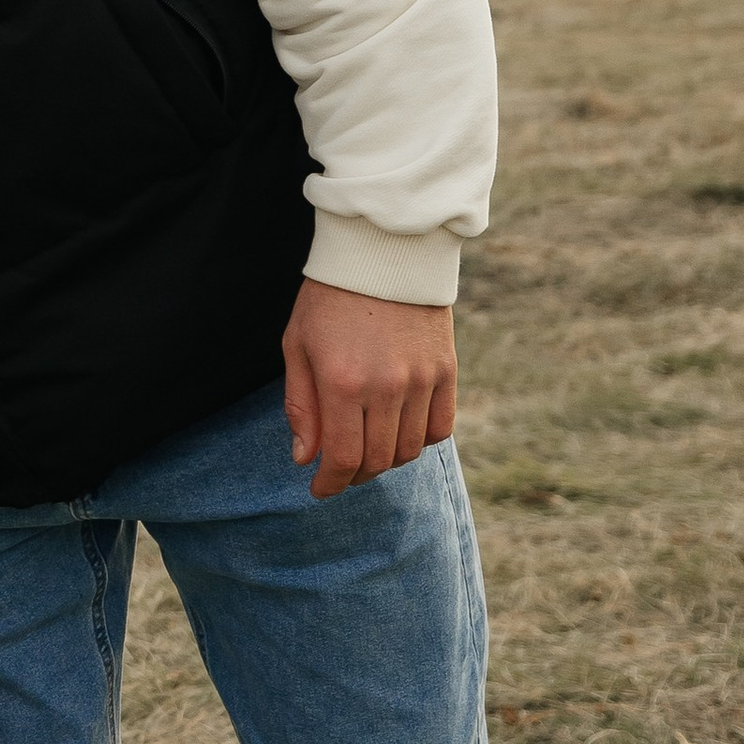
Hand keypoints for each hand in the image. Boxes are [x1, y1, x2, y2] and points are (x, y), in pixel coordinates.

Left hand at [282, 279, 457, 499]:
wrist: (383, 252)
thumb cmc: (329, 298)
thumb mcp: (297, 346)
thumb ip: (301, 405)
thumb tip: (305, 458)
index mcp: (343, 383)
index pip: (343, 458)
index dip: (330, 483)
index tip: (320, 490)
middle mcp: (386, 387)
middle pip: (378, 461)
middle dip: (354, 475)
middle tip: (340, 472)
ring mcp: (422, 380)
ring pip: (410, 450)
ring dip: (387, 461)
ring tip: (368, 451)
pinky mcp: (446, 370)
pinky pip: (440, 428)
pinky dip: (420, 441)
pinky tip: (400, 433)